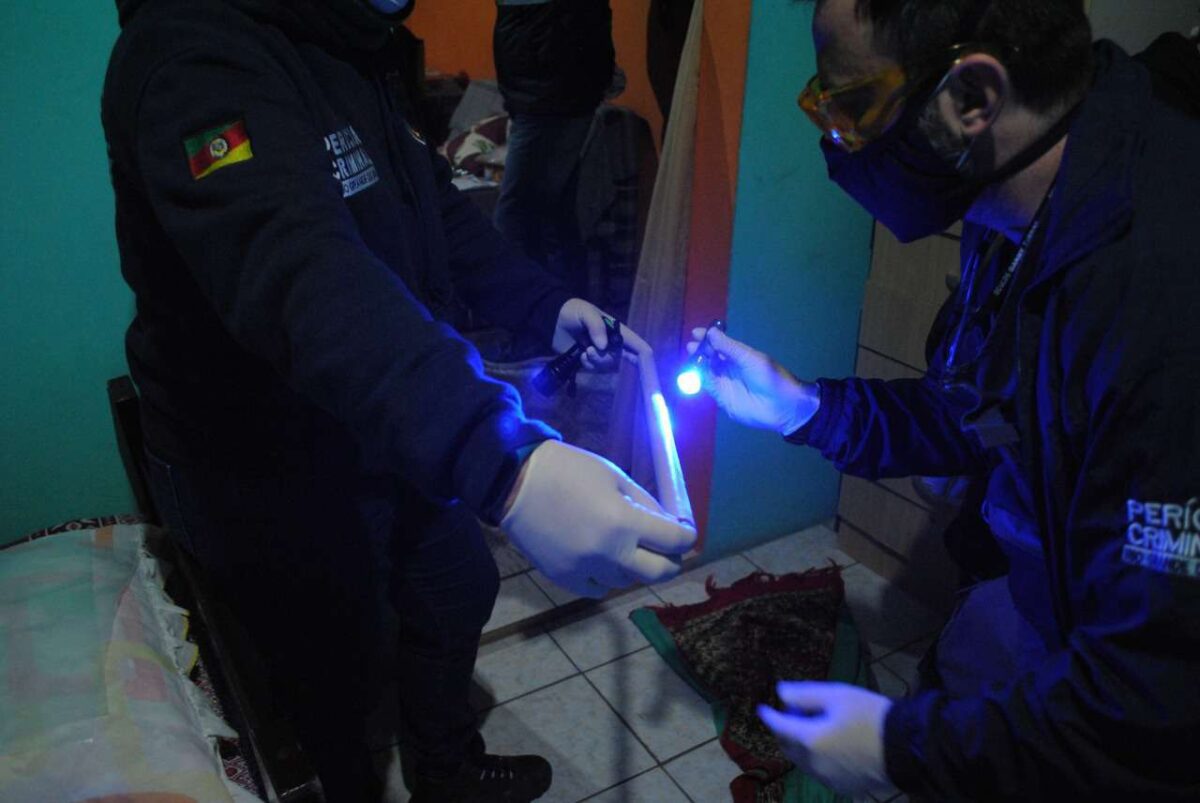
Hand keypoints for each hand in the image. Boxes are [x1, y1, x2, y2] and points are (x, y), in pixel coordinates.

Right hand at [500, 440, 696, 597]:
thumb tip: (670, 525)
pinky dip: (606, 576)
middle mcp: (609, 553)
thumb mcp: (615, 476)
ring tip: (622, 544)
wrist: (514, 482)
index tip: (686, 534)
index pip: (675, 541)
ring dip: (633, 565)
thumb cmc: (568, 470)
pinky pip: (599, 588)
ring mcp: (586, 570)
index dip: (686, 536)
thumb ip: (646, 504)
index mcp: (624, 522)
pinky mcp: (565, 580)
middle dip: (671, 561)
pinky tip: (599, 558)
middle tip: (667, 550)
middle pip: (660, 573)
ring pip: (628, 580)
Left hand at [555, 298, 649, 370]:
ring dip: (596, 361)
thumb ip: (596, 327)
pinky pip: (595, 369)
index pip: (637, 345)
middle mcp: (613, 343)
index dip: (645, 357)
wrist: (552, 320)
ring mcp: (602, 354)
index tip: (646, 368)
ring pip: (609, 366)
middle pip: (623, 360)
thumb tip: (603, 347)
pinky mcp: (590, 361)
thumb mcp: (585, 313)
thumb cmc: (572, 312)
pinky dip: (588, 364)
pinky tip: (579, 355)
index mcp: (617, 330)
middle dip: (608, 358)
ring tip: (583, 350)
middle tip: (590, 350)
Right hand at [686, 327, 818, 434]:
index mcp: (738, 355)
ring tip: (691, 359)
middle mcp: (729, 367)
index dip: (707, 338)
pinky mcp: (721, 397)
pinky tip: (693, 374)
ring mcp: (724, 382)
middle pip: (708, 357)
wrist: (782, 407)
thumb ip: (730, 348)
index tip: (696, 333)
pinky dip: (698, 380)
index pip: (718, 343)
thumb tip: (711, 332)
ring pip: (705, 371)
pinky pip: (707, 386)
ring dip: (697, 364)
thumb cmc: (771, 378)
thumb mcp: (751, 359)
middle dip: (699, 351)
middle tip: (692, 347)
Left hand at [757, 682, 895, 796]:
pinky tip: (830, 746)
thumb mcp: (838, 695)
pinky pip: (819, 771)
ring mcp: (828, 779)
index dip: (769, 716)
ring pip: (802, 761)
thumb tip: (781, 693)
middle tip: (796, 713)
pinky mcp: (842, 787)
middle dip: (785, 730)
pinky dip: (816, 758)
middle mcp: (814, 764)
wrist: (906, 748)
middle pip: (788, 746)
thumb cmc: (871, 716)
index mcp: (810, 740)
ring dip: (800, 745)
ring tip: (815, 727)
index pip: (779, 727)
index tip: (762, 708)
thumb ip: (805, 695)